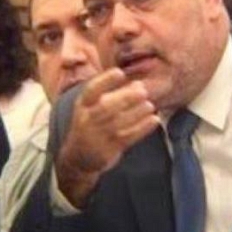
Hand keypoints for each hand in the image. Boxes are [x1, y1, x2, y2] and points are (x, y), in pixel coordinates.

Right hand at [56, 68, 160, 206]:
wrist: (77, 159)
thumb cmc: (90, 126)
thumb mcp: (92, 108)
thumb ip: (113, 96)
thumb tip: (139, 84)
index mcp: (82, 105)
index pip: (91, 90)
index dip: (105, 80)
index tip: (119, 72)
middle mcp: (87, 119)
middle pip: (106, 107)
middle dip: (125, 97)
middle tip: (143, 91)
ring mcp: (97, 136)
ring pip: (118, 122)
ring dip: (137, 113)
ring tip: (150, 105)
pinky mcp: (108, 150)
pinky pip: (128, 137)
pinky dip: (142, 128)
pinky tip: (154, 120)